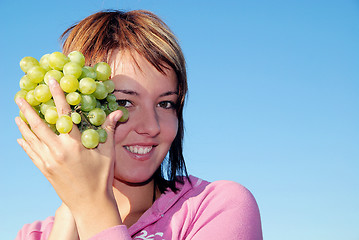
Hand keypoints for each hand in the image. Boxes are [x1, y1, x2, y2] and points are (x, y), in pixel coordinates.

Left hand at [15, 78, 122, 237]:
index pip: (63, 114)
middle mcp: (57, 151)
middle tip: (20, 97)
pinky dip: (25, 144)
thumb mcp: (108, 153)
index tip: (50, 81)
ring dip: (23, 125)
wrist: (89, 203)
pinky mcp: (45, 170)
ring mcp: (48, 161)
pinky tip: (20, 138)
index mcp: (74, 144)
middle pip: (39, 125)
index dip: (57, 95)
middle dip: (28, 109)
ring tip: (17, 115)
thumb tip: (118, 111)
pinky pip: (31, 154)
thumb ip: (109, 130)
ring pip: (31, 139)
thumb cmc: (101, 177)